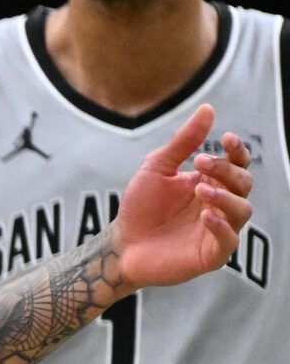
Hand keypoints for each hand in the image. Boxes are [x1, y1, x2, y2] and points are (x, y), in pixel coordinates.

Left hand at [113, 104, 253, 288]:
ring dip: (226, 197)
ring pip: (242, 210)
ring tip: (201, 189)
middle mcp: (220, 204)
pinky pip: (229, 241)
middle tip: (201, 163)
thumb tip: (208, 109)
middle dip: (227, 171)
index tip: (226, 138)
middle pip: (243, 183)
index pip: (238, 164)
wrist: (120, 243)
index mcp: (211, 182)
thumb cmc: (140, 207)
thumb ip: (183, 142)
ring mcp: (218, 229)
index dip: (238, 151)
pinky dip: (221, 227)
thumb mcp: (157, 168)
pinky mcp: (211, 254)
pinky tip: (205, 216)